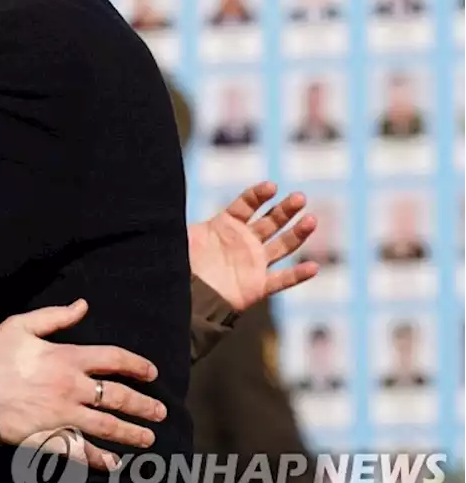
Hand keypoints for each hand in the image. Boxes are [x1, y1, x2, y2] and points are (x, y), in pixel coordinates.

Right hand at [0, 299, 164, 471]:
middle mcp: (73, 387)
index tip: (151, 373)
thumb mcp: (23, 325)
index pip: (114, 360)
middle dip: (143, 405)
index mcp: (67, 357)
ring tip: (147, 438)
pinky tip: (114, 464)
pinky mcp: (51, 436)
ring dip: (131, 433)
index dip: (136, 365)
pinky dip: (100, 459)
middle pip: (119, 397)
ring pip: (108, 427)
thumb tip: (83, 305)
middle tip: (159, 412)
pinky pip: (82, 451)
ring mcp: (64, 415)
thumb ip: (56, 316)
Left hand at [189, 181, 319, 311]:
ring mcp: (254, 263)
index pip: (246, 205)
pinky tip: (314, 267)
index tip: (271, 187)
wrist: (185, 296)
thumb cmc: (181, 264)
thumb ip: (182, 215)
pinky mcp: (258, 285)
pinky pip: (282, 280)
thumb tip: (169, 195)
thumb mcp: (182, 235)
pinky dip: (298, 275)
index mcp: (225, 226)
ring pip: (282, 246)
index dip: (258, 195)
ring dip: (298, 234)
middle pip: (270, 221)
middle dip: (285, 209)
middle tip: (300, 197)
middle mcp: (244, 242)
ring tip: (311, 219)